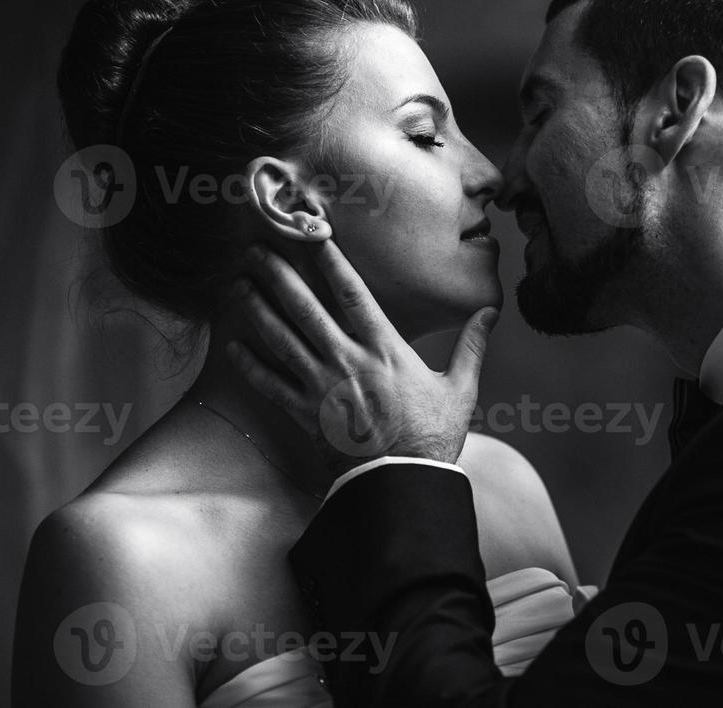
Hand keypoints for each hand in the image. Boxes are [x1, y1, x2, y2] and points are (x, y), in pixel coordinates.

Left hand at [227, 240, 499, 478]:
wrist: (403, 487)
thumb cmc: (432, 439)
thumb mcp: (460, 390)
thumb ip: (471, 347)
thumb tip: (491, 312)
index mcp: (386, 350)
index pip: (353, 294)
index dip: (331, 262)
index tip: (313, 235)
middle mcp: (349, 362)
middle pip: (305, 309)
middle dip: (278, 276)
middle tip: (255, 250)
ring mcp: (323, 388)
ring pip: (281, 340)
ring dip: (257, 310)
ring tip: (238, 285)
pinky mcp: (306, 415)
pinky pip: (270, 385)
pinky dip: (249, 365)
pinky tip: (232, 346)